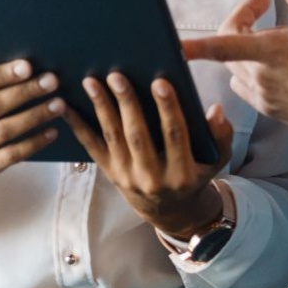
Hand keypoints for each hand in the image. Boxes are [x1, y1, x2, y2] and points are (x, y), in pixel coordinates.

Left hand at [62, 74, 232, 238]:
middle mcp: (152, 178)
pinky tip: (66, 105)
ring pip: (113, 137)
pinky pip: (92, 147)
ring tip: (92, 81)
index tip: (160, 82)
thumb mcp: (217, 160)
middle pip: (138, 135)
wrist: (170, 211)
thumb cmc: (195, 174)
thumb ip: (221, 135)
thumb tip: (216, 109)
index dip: (168, 108)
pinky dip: (78, 126)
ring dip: (101, 107)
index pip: (175, 135)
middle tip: (117, 76)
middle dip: (127, 103)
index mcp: (181, 172)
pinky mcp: (110, 173)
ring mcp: (127, 177)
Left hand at [182, 0, 287, 132]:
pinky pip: (247, 87)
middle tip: (265, 5)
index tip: (174, 44)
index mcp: (274, 52)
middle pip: (227, 49)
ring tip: (276, 36)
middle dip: (239, 24)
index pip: (224, 46)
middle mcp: (264, 77)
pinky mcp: (273, 111)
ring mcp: (267, 97)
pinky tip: (277, 62)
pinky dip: (251, 70)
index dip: (195, 46)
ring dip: (244, 49)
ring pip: (236, 68)